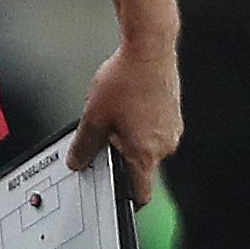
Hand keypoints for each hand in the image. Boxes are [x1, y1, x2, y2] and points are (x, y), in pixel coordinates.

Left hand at [66, 39, 181, 205]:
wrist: (150, 47)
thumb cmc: (128, 78)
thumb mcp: (93, 117)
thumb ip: (84, 146)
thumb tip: (77, 161)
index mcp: (146, 153)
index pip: (140, 194)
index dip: (126, 200)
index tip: (116, 200)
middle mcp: (164, 144)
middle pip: (141, 167)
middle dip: (121, 158)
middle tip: (103, 141)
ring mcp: (172, 128)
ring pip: (147, 146)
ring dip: (130, 139)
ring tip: (115, 115)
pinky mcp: (172, 112)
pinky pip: (154, 128)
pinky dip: (140, 124)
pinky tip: (128, 104)